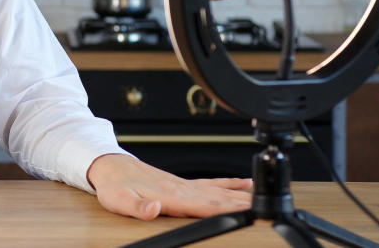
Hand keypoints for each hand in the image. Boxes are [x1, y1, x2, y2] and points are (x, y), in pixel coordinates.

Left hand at [86, 153, 251, 219]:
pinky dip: (230, 184)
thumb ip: (138, 207)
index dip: (228, 209)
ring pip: (220, 191)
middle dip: (244, 204)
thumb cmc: (115, 186)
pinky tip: (243, 184)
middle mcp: (183, 189)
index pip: (206, 205)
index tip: (249, 211)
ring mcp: (185, 185)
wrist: (110, 166)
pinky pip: (212, 184)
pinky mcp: (183, 184)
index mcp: (172, 196)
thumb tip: (153, 209)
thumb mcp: (120, 201)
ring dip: (242, 195)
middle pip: (220, 198)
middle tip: (268, 208)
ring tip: (264, 197)